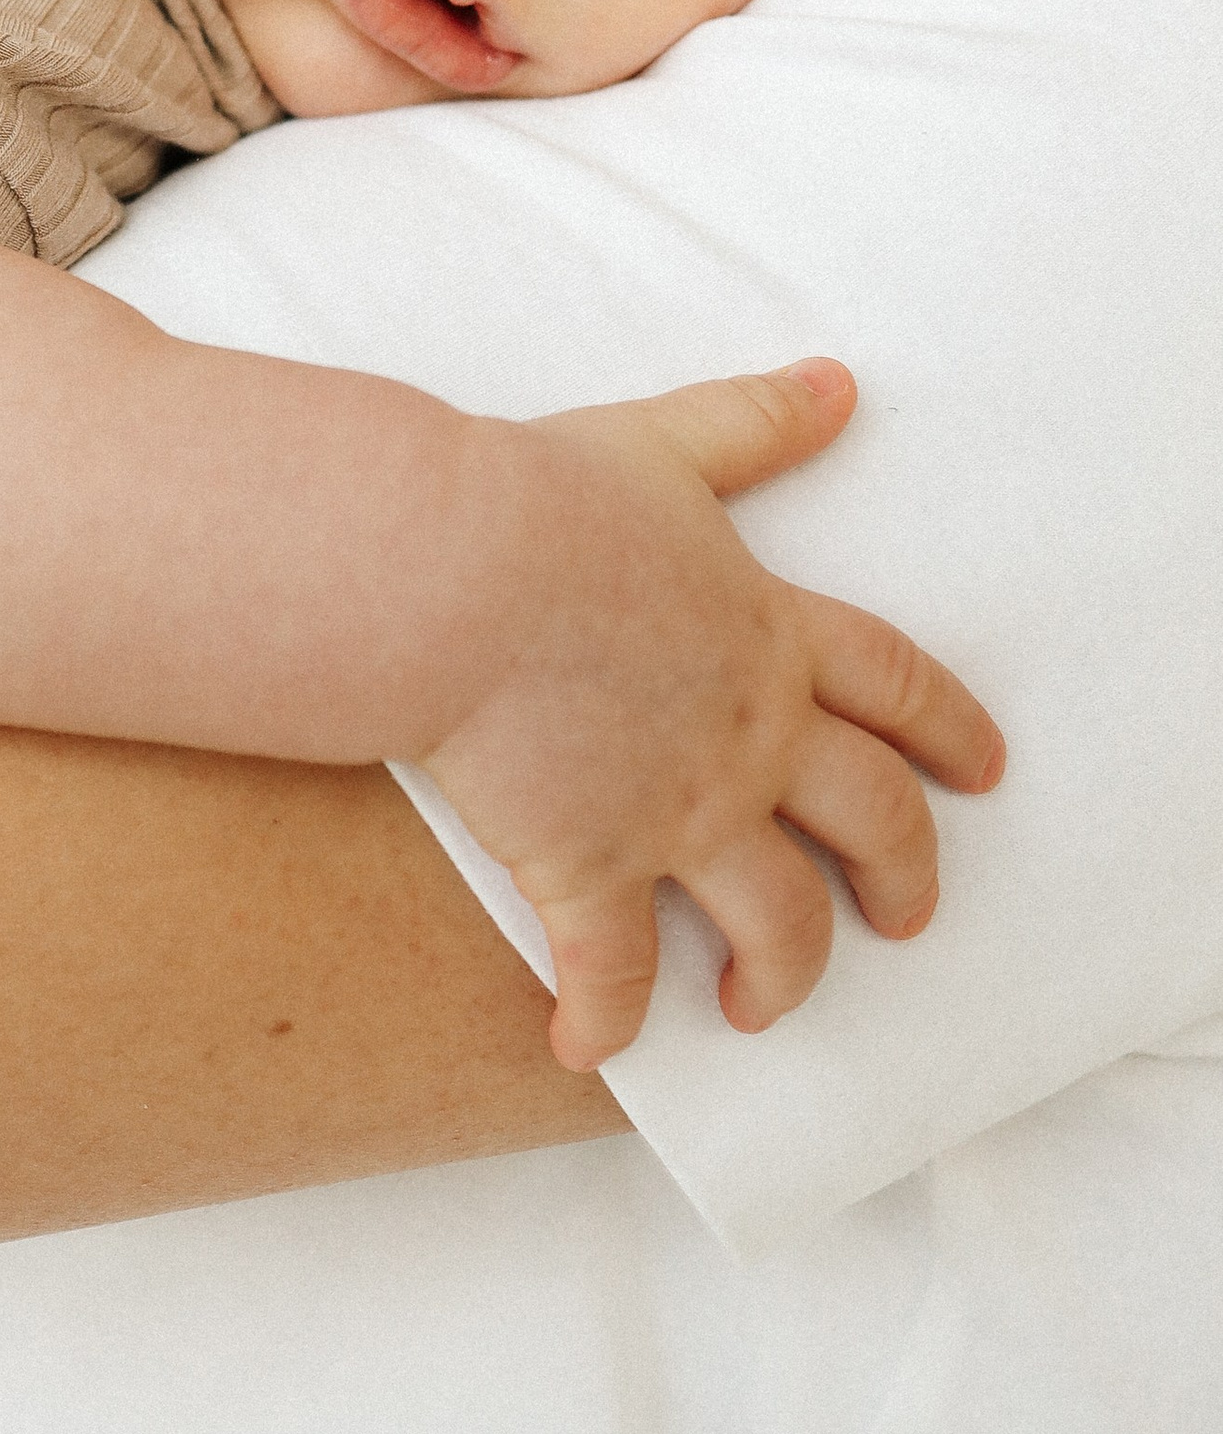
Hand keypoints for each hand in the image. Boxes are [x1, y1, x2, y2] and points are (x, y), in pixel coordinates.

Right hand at [426, 360, 1005, 1073]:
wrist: (450, 574)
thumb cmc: (540, 502)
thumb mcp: (662, 446)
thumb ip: (752, 422)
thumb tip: (837, 384)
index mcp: (771, 636)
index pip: (899, 686)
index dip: (949, 727)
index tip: (982, 771)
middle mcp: (748, 738)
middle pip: (870, 822)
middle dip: (901, 876)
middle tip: (905, 917)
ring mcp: (676, 811)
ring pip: (776, 920)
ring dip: (781, 973)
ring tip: (761, 1006)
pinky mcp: (589, 866)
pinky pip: (612, 972)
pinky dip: (605, 1020)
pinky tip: (589, 1050)